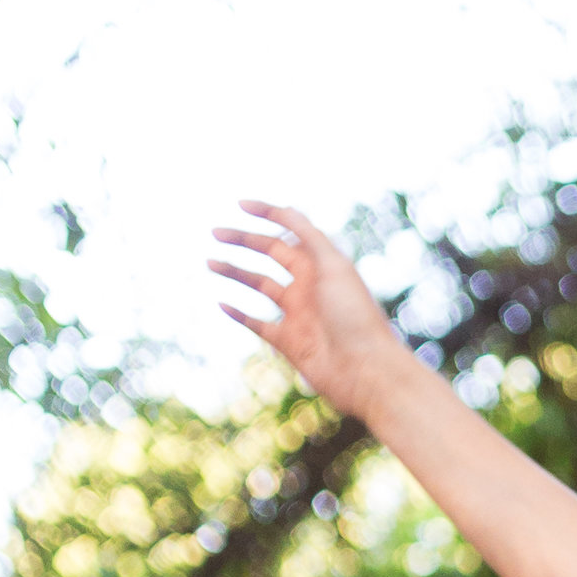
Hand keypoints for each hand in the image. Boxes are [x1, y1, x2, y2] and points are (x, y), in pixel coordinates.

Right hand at [209, 200, 404, 417]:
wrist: (367, 371)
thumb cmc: (355, 317)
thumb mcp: (334, 267)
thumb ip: (309, 236)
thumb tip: (284, 208)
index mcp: (321, 263)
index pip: (289, 229)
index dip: (266, 214)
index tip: (239, 204)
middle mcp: (309, 285)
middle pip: (270, 253)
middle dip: (243, 240)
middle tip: (215, 232)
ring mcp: (298, 313)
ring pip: (259, 285)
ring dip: (235, 272)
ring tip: (209, 261)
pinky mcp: (290, 342)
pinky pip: (258, 324)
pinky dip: (239, 314)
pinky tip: (221, 303)